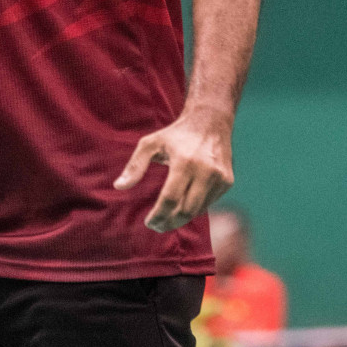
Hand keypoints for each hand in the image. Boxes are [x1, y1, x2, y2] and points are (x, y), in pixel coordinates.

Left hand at [114, 114, 234, 232]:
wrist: (210, 121)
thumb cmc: (175, 134)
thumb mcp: (150, 143)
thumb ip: (135, 165)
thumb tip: (118, 186)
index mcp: (185, 162)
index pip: (170, 199)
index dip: (158, 215)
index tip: (149, 222)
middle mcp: (205, 171)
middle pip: (186, 210)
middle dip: (170, 223)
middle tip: (157, 226)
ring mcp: (219, 177)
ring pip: (198, 210)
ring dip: (181, 218)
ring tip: (167, 218)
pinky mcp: (227, 181)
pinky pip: (208, 204)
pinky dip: (194, 209)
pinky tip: (182, 205)